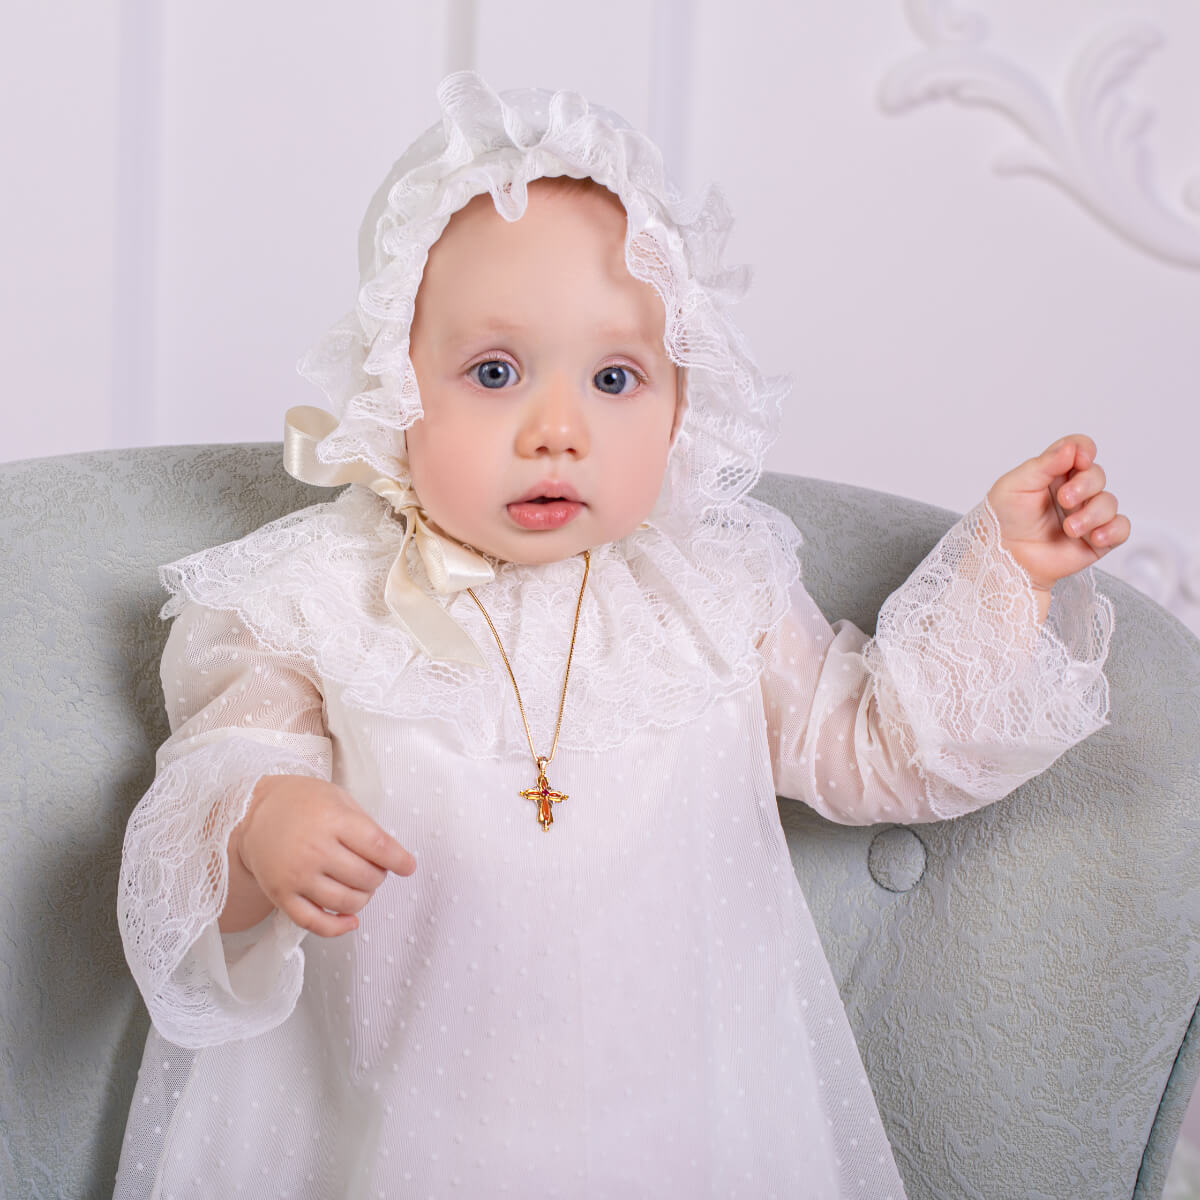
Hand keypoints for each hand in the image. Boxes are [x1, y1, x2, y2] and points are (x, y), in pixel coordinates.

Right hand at [223, 775, 415, 936]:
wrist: (252, 814)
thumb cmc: (302, 803)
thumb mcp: (338, 798)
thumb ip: (365, 825)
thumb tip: (392, 857)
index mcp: (332, 820)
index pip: (377, 846)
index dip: (399, 860)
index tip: (408, 867)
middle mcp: (314, 849)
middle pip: (365, 877)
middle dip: (379, 876)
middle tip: (375, 868)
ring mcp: (296, 876)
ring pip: (346, 902)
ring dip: (363, 898)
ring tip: (361, 885)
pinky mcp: (281, 896)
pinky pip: (314, 923)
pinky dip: (338, 927)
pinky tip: (351, 920)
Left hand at [986, 435, 1130, 611]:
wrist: (1006, 559)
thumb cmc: (1004, 521)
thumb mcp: (1015, 486)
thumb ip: (1044, 464)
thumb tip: (1071, 448)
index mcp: (1054, 473)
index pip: (1080, 450)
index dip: (1085, 450)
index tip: (1080, 460)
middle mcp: (1074, 491)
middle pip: (1097, 475)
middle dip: (1085, 486)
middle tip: (1064, 500)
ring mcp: (1087, 514)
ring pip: (1109, 502)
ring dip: (1092, 514)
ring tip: (1069, 528)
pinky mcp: (1097, 539)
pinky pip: (1121, 528)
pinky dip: (1112, 530)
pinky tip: (1094, 537)